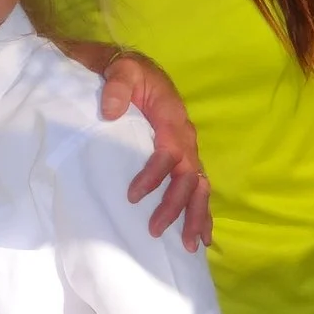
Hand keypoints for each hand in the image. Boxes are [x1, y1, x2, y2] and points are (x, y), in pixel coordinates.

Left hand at [97, 51, 212, 250]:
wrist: (131, 68)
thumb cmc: (124, 71)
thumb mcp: (120, 70)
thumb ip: (116, 87)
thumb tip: (110, 111)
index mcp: (171, 118)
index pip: (169, 153)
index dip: (153, 176)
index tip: (132, 196)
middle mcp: (185, 136)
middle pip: (189, 176)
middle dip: (177, 206)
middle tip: (155, 230)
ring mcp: (185, 147)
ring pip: (199, 186)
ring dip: (196, 215)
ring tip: (191, 245)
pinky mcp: (181, 155)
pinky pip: (195, 185)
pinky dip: (201, 210)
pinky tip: (202, 235)